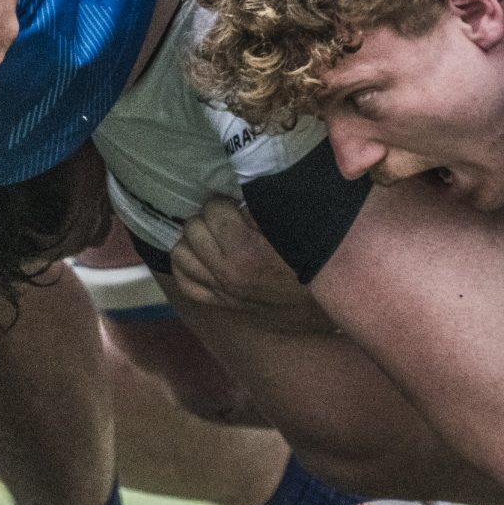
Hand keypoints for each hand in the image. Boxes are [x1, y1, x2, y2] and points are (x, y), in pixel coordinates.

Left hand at [167, 199, 337, 330]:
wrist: (322, 310)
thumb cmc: (313, 267)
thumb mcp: (294, 233)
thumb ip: (264, 211)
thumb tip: (240, 194)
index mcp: (247, 251)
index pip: (214, 211)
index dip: (224, 203)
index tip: (236, 205)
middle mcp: (227, 273)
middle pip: (193, 228)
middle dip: (207, 217)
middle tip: (225, 218)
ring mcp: (220, 290)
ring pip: (181, 253)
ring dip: (193, 240)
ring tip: (211, 235)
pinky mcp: (219, 303)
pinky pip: (185, 281)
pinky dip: (186, 265)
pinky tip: (199, 255)